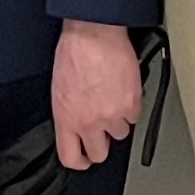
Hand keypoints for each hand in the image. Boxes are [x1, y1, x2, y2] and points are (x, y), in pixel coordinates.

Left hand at [50, 19, 141, 170]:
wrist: (94, 34)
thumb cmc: (74, 53)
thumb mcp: (59, 89)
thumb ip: (69, 113)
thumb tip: (75, 125)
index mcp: (67, 119)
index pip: (71, 158)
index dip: (80, 161)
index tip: (85, 158)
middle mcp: (89, 121)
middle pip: (100, 153)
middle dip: (102, 144)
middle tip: (102, 132)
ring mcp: (112, 115)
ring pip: (120, 133)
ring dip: (117, 120)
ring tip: (111, 99)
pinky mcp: (132, 104)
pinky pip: (134, 116)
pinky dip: (130, 106)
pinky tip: (122, 91)